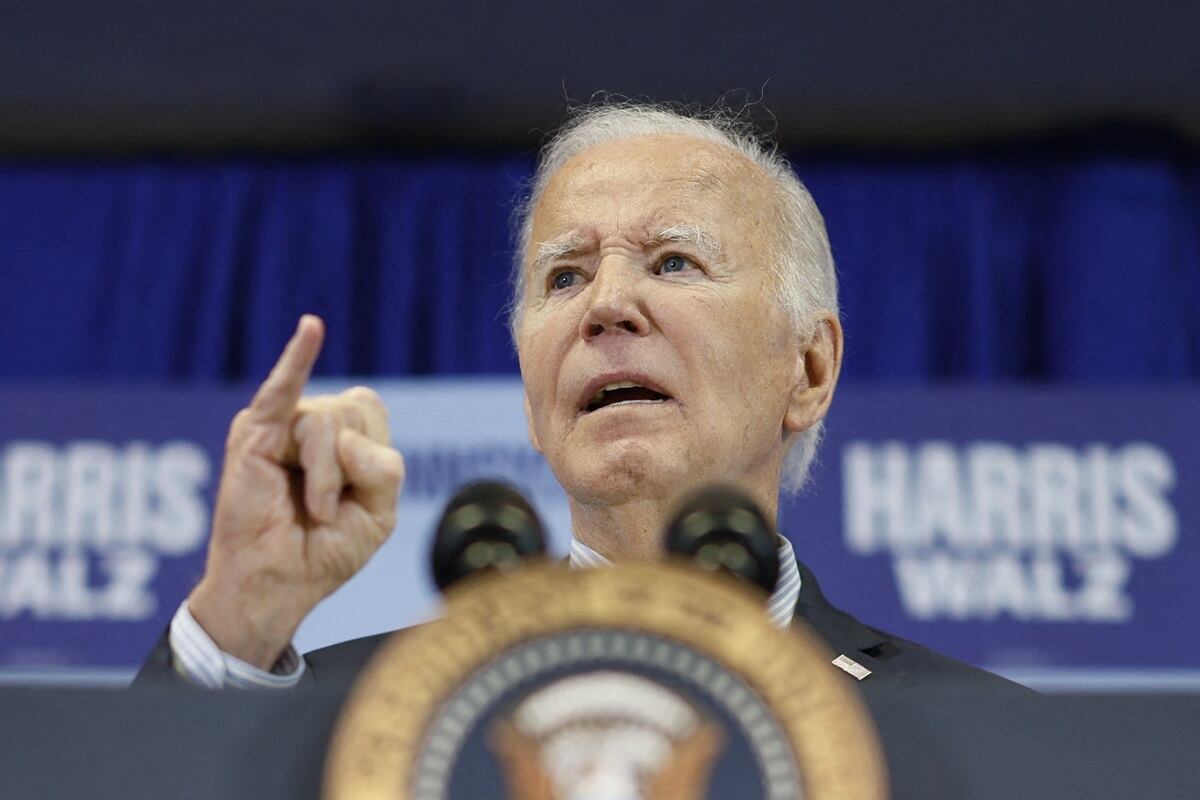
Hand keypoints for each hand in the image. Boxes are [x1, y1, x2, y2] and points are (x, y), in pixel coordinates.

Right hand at [188, 315, 404, 668]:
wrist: (277, 586)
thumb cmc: (323, 551)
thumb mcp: (378, 513)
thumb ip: (383, 468)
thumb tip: (342, 433)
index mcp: (343, 434)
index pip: (371, 410)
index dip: (371, 456)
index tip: (352, 500)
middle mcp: (310, 422)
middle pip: (354, 409)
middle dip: (349, 468)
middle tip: (326, 511)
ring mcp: (279, 424)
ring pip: (326, 422)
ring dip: (325, 478)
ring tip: (309, 510)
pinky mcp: (253, 435)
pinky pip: (281, 391)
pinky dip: (297, 358)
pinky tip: (312, 327)